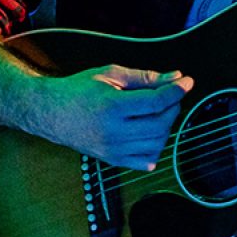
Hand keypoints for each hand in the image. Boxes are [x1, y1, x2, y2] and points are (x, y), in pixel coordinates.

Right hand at [40, 65, 193, 170]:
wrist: (49, 112)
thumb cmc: (78, 89)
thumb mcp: (110, 74)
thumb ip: (144, 77)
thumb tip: (173, 78)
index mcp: (112, 106)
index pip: (155, 102)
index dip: (176, 91)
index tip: (186, 82)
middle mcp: (112, 131)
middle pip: (160, 124)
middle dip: (173, 107)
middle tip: (171, 95)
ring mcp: (112, 149)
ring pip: (156, 144)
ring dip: (166, 127)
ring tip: (159, 112)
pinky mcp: (111, 160)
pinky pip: (144, 161)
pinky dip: (155, 150)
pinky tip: (153, 135)